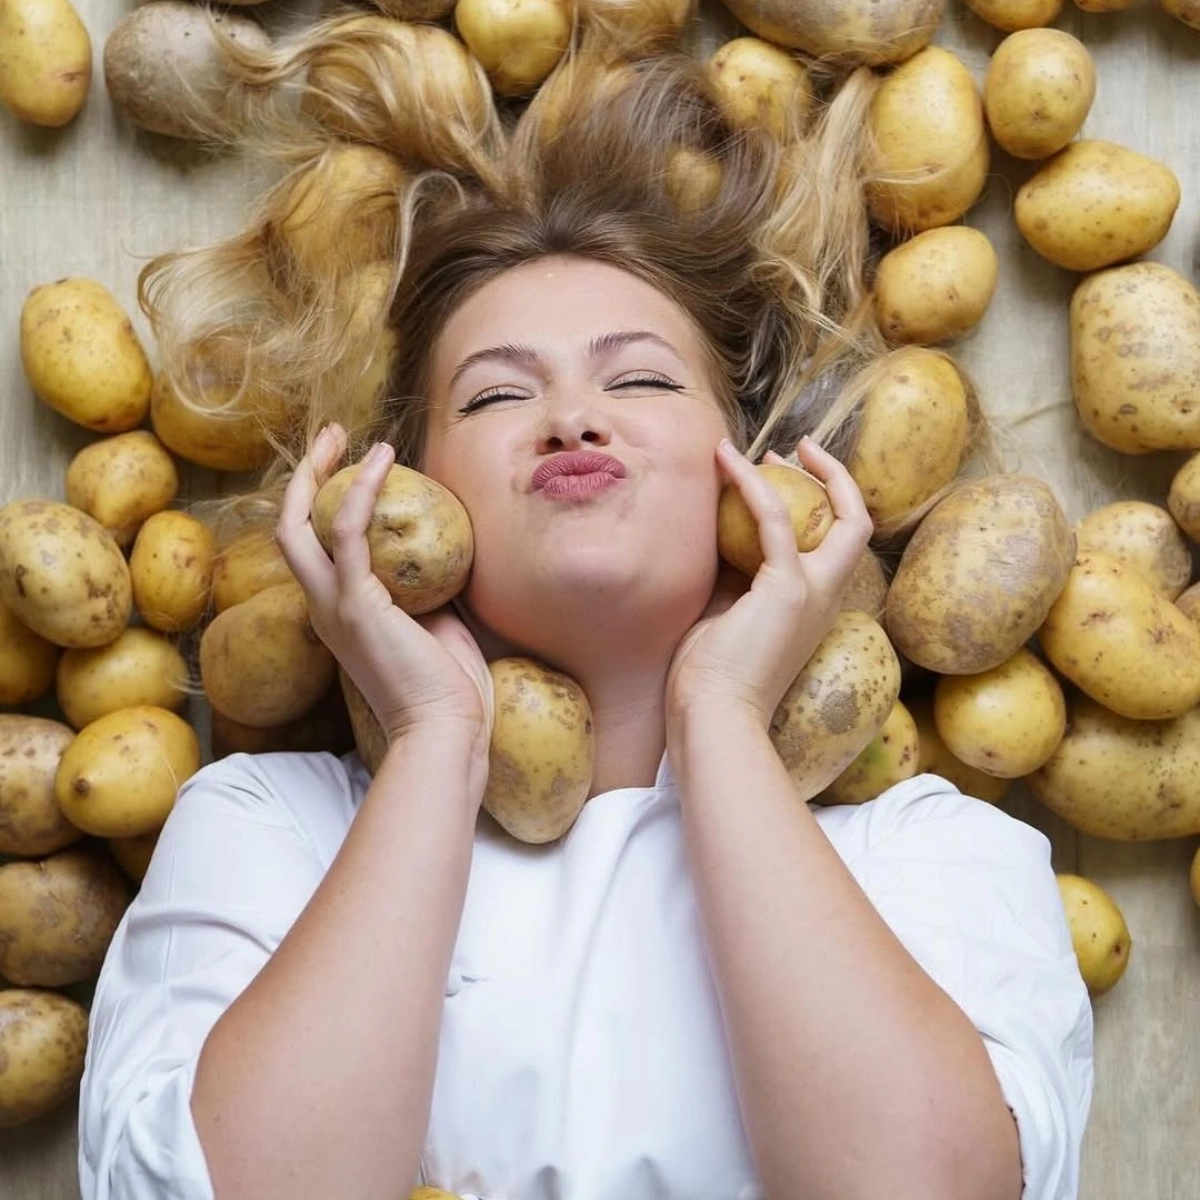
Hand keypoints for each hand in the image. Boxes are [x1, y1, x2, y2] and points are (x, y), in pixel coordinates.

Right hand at [275, 424, 492, 750]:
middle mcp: (323, 608)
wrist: (446, 728)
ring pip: (301, 527)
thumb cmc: (447, 685)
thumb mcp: (434, 621)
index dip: (321, 503)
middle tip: (332, 435)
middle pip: (290, 529)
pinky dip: (362, 491)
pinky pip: (350, 533)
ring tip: (349, 435)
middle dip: (304, 476)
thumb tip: (445, 547)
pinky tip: (384, 460)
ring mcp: (333, 607)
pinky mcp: (356, 605)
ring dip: (320, 473)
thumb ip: (424, 585)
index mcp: (338, 614)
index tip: (348, 464)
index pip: (312, 549)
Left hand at [665, 436, 872, 729]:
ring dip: (793, 472)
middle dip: (830, 477)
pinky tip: (724, 460)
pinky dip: (751, 482)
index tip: (789, 470)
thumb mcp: (728, 611)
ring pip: (832, 513)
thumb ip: (735, 574)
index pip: (838, 544)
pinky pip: (775, 517)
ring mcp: (813, 592)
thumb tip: (719, 533)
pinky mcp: (786, 588)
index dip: (825, 502)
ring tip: (750, 448)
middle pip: (855, 523)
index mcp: (814, 605)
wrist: (714, 716)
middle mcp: (825, 596)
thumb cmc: (711, 675)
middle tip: (790, 448)